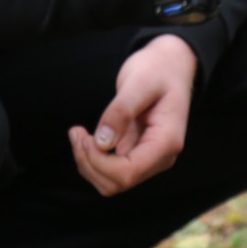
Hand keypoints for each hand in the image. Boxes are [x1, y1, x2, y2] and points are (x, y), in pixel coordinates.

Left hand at [68, 35, 195, 195]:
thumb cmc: (158, 69)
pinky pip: (110, 170)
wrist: (170, 65)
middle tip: (76, 132)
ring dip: (88, 163)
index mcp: (167, 142)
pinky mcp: (136, 154)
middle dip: (89, 162)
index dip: (99, 162)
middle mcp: (160, 157)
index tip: (84, 135)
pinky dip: (92, 159)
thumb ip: (121, 111)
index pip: (128, 173)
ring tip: (78, 133)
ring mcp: (149, 158)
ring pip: (110, 182)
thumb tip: (102, 143)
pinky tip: (86, 136)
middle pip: (117, 183)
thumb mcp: (139, 82)